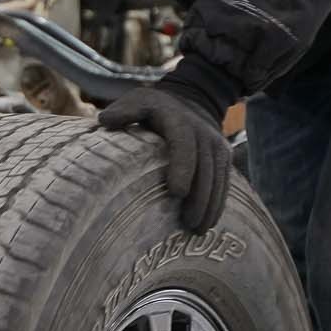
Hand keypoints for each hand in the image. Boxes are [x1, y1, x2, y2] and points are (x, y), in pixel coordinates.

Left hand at [96, 82, 233, 231]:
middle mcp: (203, 133)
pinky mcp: (224, 156)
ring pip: (217, 178)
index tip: (177, 192)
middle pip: (204, 168)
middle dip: (199, 197)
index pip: (184, 145)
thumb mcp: (138, 102)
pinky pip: (224, 181)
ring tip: (199, 230)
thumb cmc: (154, 108)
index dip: (182, 167)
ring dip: (210, 205)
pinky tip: (209, 222)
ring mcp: (217, 145)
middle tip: (189, 224)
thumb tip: (105, 120)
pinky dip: (219, 202)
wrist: (190, 100)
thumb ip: (124, 111)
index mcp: (179, 121)